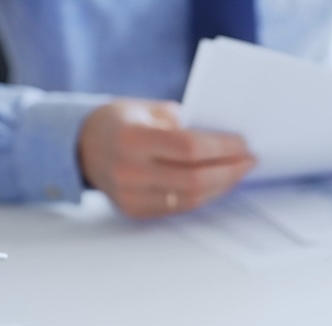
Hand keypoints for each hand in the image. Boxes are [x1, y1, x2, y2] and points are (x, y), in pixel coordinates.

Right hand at [78, 100, 257, 218]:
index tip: (244, 144)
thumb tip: (226, 137)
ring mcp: (130, 195)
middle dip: (229, 171)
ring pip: (190, 199)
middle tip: (249, 161)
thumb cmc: (120, 122)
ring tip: (238, 172)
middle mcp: (128, 170)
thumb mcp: (148, 109)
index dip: (222, 148)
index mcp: (131, 138)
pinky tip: (217, 185)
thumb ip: (184, 122)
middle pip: (194, 179)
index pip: (189, 148)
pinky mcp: (135, 211)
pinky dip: (204, 196)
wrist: (82, 146)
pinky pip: (179, 208)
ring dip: (221, 187)